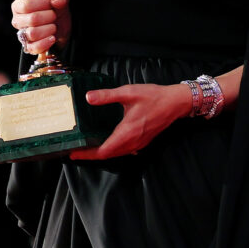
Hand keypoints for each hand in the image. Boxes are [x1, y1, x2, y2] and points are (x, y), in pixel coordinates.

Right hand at [10, 0, 71, 55]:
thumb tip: (56, 2)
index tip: (50, 2)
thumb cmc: (54, 6)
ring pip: (33, 33)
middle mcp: (18, 20)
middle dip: (48, 16)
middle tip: (54, 14)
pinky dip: (45, 43)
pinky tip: (52, 37)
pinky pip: (33, 48)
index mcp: (19, 5)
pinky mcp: (29, 46)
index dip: (41, 4)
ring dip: (48, 29)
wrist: (60, 22)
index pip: (25, 5)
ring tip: (53, 25)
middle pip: (32, 19)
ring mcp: (22, 34)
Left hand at [70, 82, 192, 159]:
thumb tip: (88, 97)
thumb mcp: (128, 92)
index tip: (73, 154)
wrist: (175, 102)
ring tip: (87, 148)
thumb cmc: (153, 96)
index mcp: (127, 132)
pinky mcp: (143, 141)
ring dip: (102, 153)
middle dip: (91, 155)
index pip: (104, 150)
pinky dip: (112, 150)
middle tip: (74, 151)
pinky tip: (106, 143)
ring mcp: (139, 143)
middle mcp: (133, 141)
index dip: (88, 154)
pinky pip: (124, 150)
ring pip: (117, 154)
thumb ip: (107, 95)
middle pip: (108, 155)